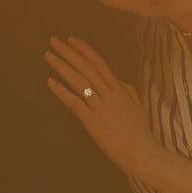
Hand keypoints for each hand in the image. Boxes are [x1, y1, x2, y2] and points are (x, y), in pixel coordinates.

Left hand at [46, 37, 159, 177]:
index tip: (71, 39)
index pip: (99, 63)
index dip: (84, 50)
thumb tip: (119, 80)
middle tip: (53, 40)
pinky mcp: (93, 122)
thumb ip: (128, 91)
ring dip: (62, 66)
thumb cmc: (140, 133)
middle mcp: (109, 94)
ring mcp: (101, 107)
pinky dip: (61, 91)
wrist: (143, 153)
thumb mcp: (137, 107)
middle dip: (68, 52)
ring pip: (79, 81)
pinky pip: (75, 103)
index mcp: (119, 89)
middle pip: (86, 67)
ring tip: (48, 55)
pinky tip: (50, 82)